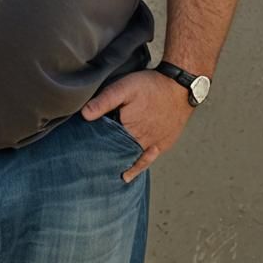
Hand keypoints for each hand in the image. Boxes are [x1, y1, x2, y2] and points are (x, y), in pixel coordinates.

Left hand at [80, 70, 194, 182]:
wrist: (180, 87)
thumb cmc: (151, 86)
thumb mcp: (124, 87)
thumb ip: (105, 101)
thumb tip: (85, 114)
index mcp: (128, 130)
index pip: (106, 144)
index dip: (95, 148)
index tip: (82, 155)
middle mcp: (141, 142)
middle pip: (119, 153)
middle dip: (105, 158)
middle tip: (90, 167)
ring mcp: (153, 145)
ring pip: (132, 159)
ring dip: (120, 164)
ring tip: (105, 176)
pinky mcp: (163, 144)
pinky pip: (147, 160)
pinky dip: (137, 167)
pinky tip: (129, 176)